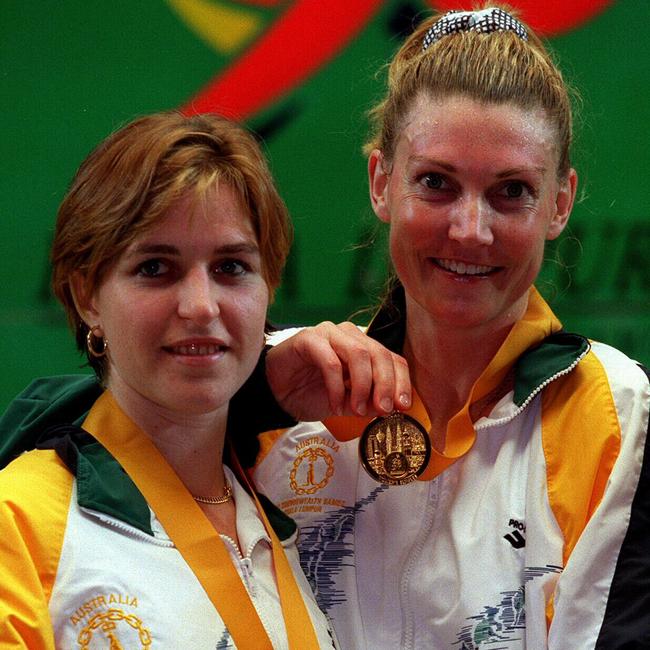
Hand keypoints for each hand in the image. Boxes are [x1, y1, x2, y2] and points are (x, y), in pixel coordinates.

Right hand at [266, 321, 410, 421]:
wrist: (277, 393)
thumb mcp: (348, 404)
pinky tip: (335, 405)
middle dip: (385, 385)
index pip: (392, 359)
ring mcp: (329, 333)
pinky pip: (330, 361)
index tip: (402, 406)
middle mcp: (350, 335)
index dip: (401, 382)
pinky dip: (336, 387)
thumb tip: (390, 408)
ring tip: (356, 410)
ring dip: (362, 386)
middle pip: (379, 354)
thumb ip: (368, 403)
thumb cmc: (312, 393)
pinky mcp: (308, 338)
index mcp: (364, 347)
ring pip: (358, 353)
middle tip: (383, 410)